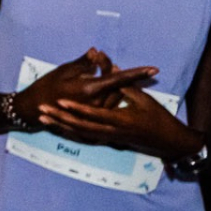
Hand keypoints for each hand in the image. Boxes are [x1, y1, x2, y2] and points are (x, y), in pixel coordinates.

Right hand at [14, 49, 157, 125]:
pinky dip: (109, 99)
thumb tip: (96, 51)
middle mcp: (96, 105)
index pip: (120, 79)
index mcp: (90, 89)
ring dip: (113, 87)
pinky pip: (108, 110)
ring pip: (115, 99)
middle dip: (117, 75)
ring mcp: (94, 116)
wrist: (34, 109)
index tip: (154, 69)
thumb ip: (84, 62)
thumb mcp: (64, 70)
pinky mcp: (92, 122)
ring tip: (102, 76)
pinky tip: (105, 94)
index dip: (137, 74)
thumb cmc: (47, 87)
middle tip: (103, 63)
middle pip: (118, 88)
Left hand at [38, 84, 200, 158]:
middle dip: (60, 118)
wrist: (169, 143)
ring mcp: (110, 140)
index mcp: (121, 120)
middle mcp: (112, 132)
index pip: (95, 113)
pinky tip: (56, 127)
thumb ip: (125, 85)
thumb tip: (111, 67)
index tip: (60, 100)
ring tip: (42, 117)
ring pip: (80, 134)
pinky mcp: (109, 142)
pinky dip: (70, 133)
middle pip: (81, 126)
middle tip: (41, 109)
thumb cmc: (159, 118)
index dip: (77, 107)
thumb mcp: (144, 100)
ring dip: (61, 126)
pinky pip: (86, 139)